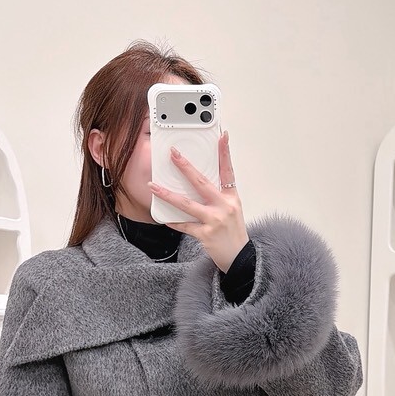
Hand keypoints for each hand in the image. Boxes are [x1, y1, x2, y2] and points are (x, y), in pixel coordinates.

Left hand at [148, 131, 248, 273]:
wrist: (240, 259)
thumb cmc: (234, 233)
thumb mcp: (232, 210)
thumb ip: (218, 197)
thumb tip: (197, 183)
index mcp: (232, 198)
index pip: (228, 170)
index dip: (225, 152)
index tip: (222, 136)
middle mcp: (225, 206)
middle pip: (202, 182)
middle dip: (186, 167)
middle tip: (173, 154)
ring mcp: (215, 220)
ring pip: (187, 204)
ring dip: (167, 194)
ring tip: (153, 187)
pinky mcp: (206, 234)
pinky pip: (185, 225)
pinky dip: (174, 221)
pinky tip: (163, 218)